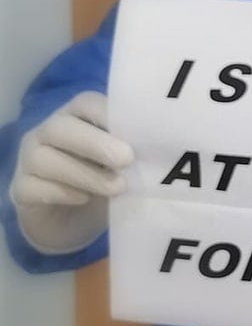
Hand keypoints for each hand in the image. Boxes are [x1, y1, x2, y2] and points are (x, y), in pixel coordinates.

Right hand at [10, 92, 133, 252]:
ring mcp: (29, 161)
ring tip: (118, 187)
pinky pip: (33, 187)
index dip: (107, 112)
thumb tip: (157, 150)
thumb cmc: (102, 182)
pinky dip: (62, 192)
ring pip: (44, 158)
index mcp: (76, 118)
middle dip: (95, 142)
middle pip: (61, 127)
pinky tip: (84, 199)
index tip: (136, 128)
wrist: (72, 221)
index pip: (85, 103)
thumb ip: (132, 153)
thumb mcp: (121, 167)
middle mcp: (48, 134)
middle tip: (126, 159)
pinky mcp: (20, 189)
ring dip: (85, 173)